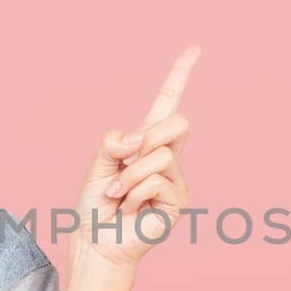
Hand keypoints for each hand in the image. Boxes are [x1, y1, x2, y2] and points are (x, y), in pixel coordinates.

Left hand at [70, 45, 199, 272]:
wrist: (96, 241)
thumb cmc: (96, 205)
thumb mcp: (98, 164)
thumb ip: (114, 143)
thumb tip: (140, 138)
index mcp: (145, 142)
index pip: (167, 104)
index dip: (180, 76)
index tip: (194, 49)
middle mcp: (166, 158)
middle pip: (178, 122)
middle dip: (147, 138)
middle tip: (123, 164)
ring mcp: (176, 180)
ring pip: (161, 154)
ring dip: (130, 175)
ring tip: (119, 195)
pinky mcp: (178, 201)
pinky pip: (157, 179)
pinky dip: (135, 192)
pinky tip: (131, 208)